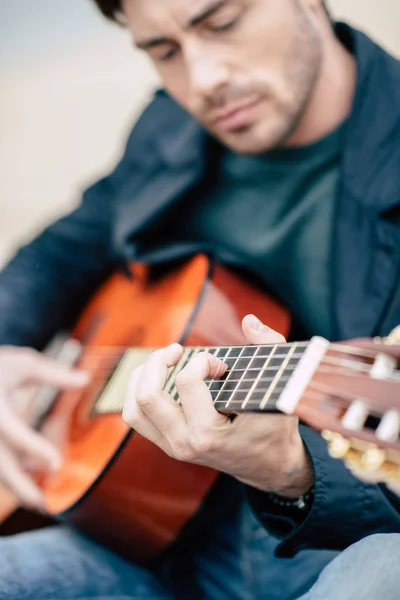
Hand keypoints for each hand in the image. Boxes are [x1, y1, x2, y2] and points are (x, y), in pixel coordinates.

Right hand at [0, 346, 87, 508]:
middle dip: (19, 487)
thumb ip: (52, 374)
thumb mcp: (21, 363)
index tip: (55, 465)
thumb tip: (85, 379)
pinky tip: (26, 479)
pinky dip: (9, 473)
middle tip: (43, 502)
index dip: (34, 450)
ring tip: (38, 500)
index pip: (13, 434)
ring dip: (15, 485)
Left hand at [123, 315, 313, 496]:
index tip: (221, 365)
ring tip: (162, 360)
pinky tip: (158, 376)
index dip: (203, 361)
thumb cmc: (275, 427)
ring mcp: (173, 447)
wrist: (268, 466)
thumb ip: (269, 348)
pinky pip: (137, 417)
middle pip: (147, 396)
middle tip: (176, 350)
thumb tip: (248, 321)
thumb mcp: (281, 388)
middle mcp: (184, 443)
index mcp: (209, 434)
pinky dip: (140, 391)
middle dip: (158, 362)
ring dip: (142, 377)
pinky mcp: (167, 445)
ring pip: (133, 408)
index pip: (186, 382)